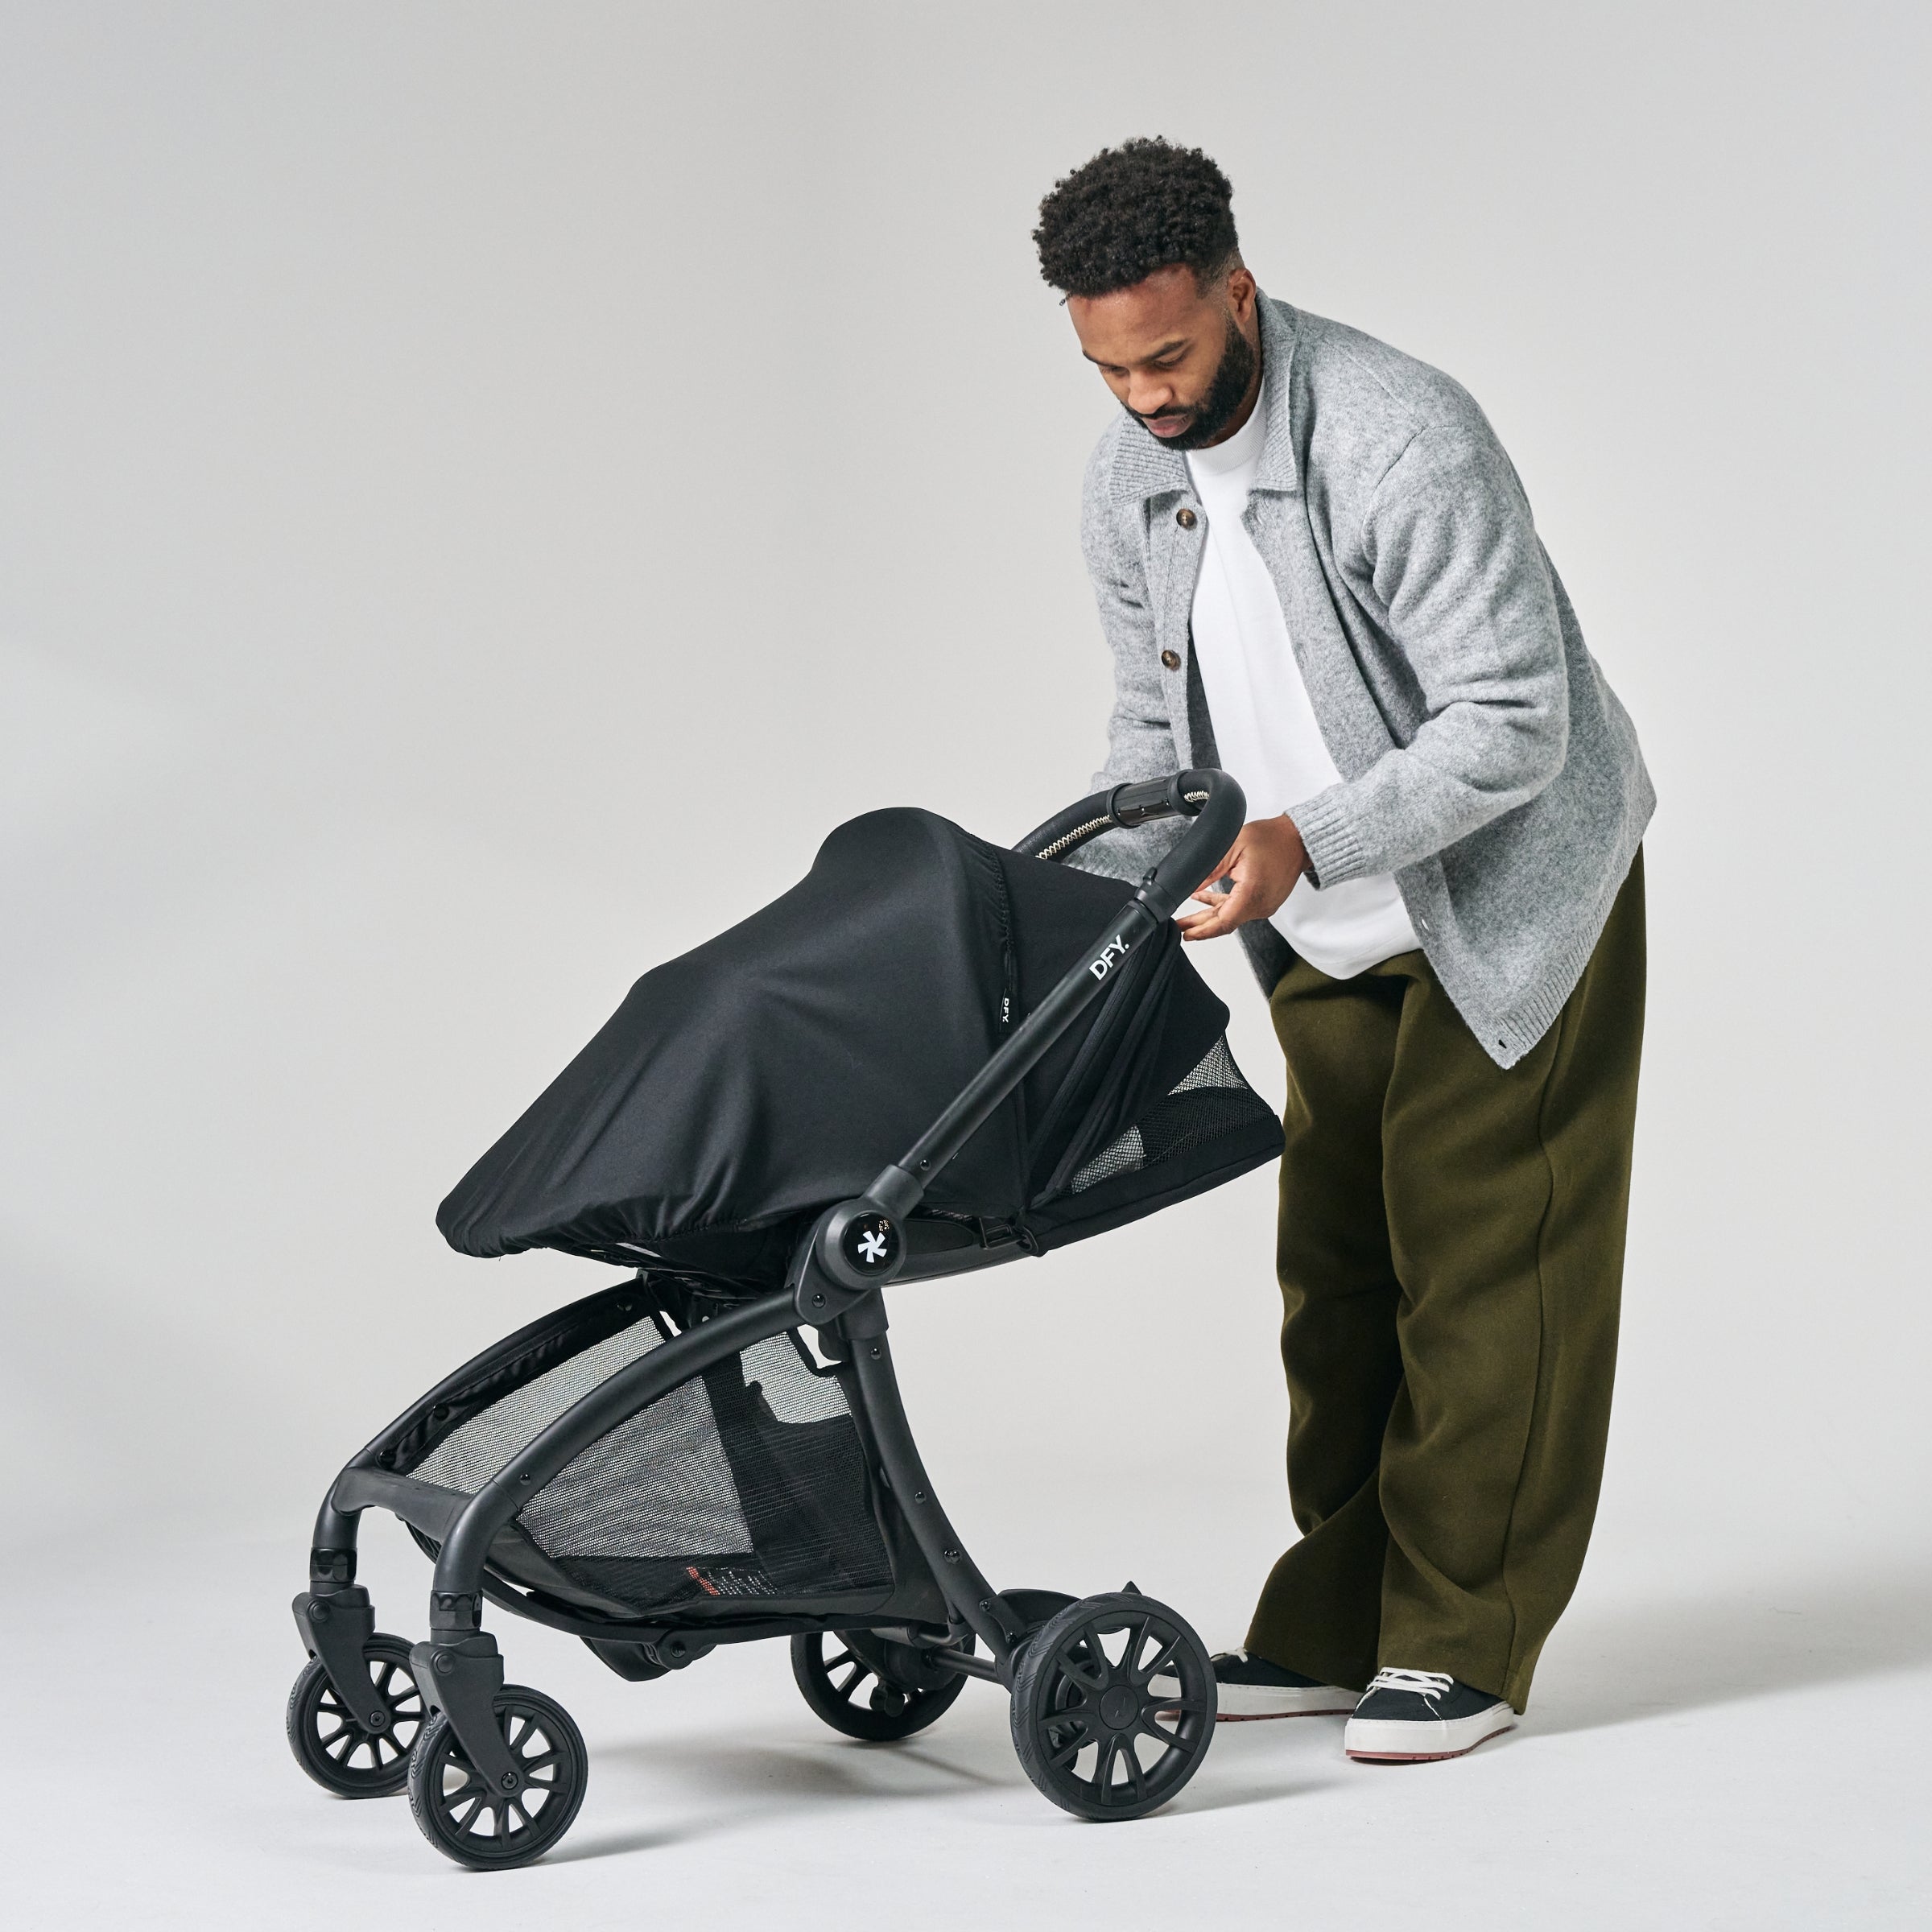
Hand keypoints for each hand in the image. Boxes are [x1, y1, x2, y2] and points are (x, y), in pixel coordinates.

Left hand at [1175, 813, 1308, 941]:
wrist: (1297, 838)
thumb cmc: (1271, 838)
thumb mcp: (1232, 847)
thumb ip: (1209, 870)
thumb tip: (1188, 886)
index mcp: (1252, 894)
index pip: (1223, 922)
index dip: (1202, 931)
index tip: (1186, 934)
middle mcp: (1260, 905)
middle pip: (1225, 922)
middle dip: (1200, 927)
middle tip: (1180, 929)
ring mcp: (1265, 905)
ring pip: (1231, 916)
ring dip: (1210, 916)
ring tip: (1188, 918)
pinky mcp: (1265, 900)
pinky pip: (1240, 908)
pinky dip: (1223, 905)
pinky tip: (1204, 899)